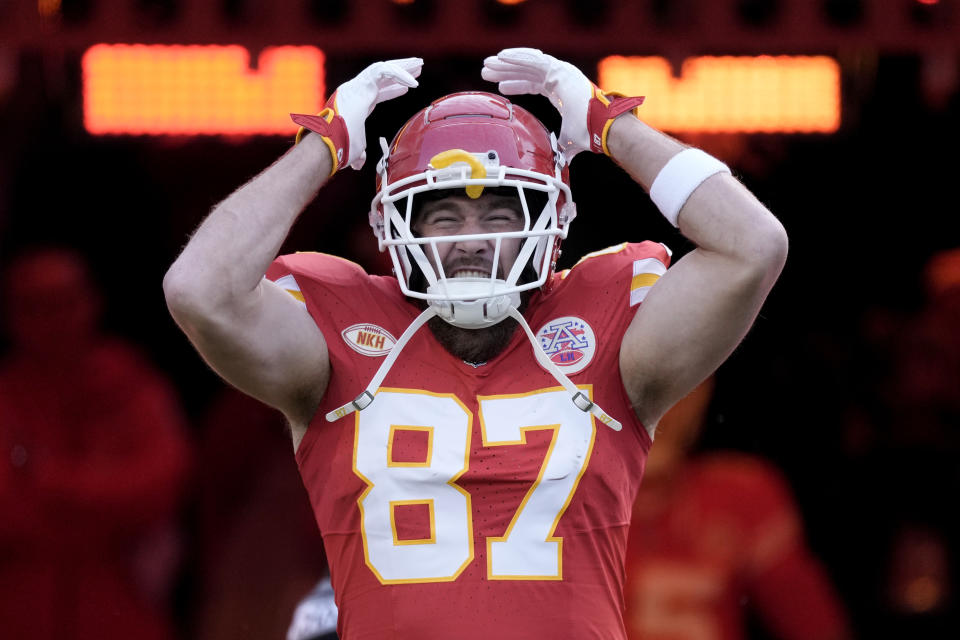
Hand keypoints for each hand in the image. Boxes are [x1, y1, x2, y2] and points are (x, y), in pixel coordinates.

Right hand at [292, 57, 422, 172]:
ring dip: (403, 67)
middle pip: (382, 76)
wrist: (331, 141)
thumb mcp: (355, 149)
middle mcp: (356, 91)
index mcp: (356, 103)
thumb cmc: (340, 146)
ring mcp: (358, 85)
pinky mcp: (361, 83)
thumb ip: (359, 154)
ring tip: (419, 65)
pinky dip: (400, 75)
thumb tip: (358, 164)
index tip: (407, 88)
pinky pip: (384, 72)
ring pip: (384, 68)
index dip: (391, 90)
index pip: (376, 92)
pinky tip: (413, 82)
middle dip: (401, 71)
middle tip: (418, 69)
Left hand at [481, 48, 642, 160]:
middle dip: (505, 71)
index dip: (516, 84)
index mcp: (561, 92)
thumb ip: (562, 149)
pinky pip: (534, 60)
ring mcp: (561, 72)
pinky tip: (501, 56)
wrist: (599, 128)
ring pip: (527, 64)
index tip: (500, 87)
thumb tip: (560, 166)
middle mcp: (561, 78)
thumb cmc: (589, 133)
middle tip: (486, 71)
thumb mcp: (569, 142)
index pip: (534, 84)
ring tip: (488, 64)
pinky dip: (517, 58)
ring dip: (506, 63)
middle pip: (527, 72)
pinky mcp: (560, 70)